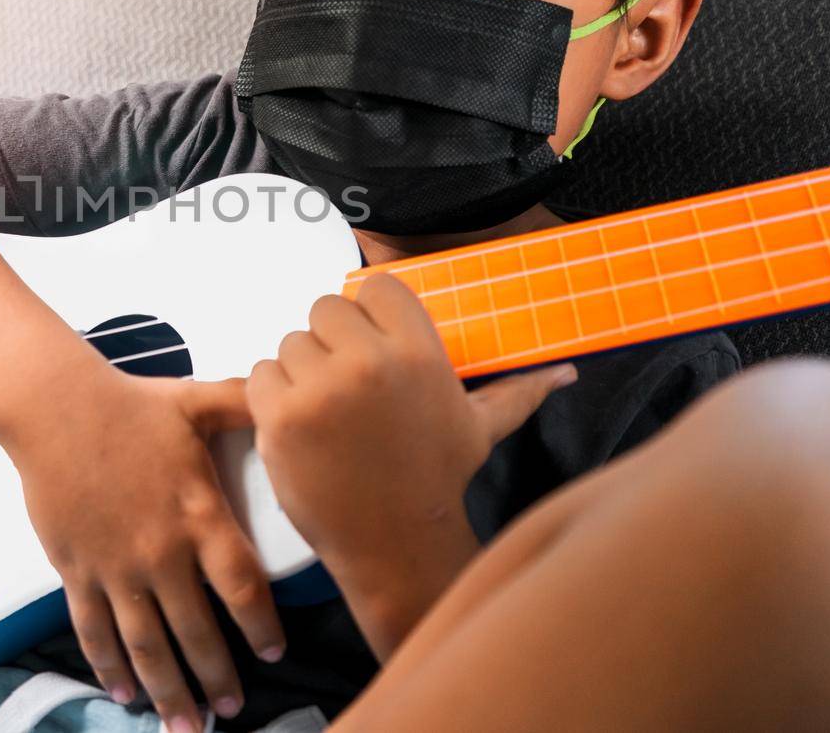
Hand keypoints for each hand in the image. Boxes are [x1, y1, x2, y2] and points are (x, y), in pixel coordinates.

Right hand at [7, 368, 285, 732]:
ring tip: (186, 725)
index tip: (274, 653)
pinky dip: (108, 667)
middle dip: (217, 677)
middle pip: (197, 631)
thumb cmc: (130, 404)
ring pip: (147, 645)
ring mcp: (116, 567)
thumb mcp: (196, 401)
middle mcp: (161, 551)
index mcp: (198, 514)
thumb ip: (244, 404)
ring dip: (168, 690)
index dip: (260, 626)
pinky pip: (94, 630)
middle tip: (232, 709)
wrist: (54, 408)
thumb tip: (284, 392)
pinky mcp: (77, 570)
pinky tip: (123, 694)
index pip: (241, 585)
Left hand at [246, 273, 575, 648]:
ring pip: (290, 342)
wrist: (394, 543)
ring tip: (328, 414)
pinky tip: (301, 428)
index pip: (375, 286)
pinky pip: (260, 375)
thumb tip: (568, 373)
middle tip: (346, 387)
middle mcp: (370, 363)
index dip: (368, 315)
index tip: (372, 348)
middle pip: (324, 308)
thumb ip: (520, 391)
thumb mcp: (480, 428)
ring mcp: (321, 390)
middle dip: (331, 342)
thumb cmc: (435, 478)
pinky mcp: (280, 417)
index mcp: (419, 353)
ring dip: (300, 372)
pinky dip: (271, 397)